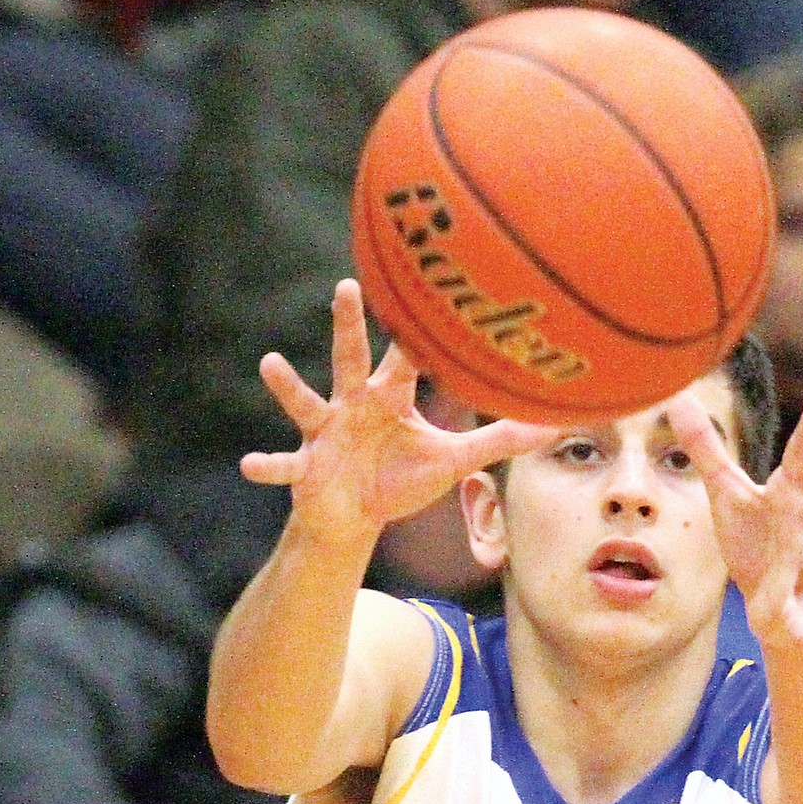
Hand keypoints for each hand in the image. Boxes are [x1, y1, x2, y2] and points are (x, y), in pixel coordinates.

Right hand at [240, 279, 553, 545]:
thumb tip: (552, 427)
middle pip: (352, 359)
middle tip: (346, 285)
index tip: (426, 292)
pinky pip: (285, 464)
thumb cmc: (403, 479)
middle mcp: (354, 405)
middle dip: (349, 325)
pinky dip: (268, 465)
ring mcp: (326, 433)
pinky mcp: (306, 466)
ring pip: (306, 401)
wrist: (358, 518)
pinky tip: (249, 465)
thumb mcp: (453, 460)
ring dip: (288, 385)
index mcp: (391, 398)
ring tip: (270, 363)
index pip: (407, 358)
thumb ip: (499, 441)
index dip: (417, 332)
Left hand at [669, 375, 802, 646]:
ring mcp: (802, 563)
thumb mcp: (726, 489)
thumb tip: (678, 398)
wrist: (769, 593)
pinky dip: (798, 628)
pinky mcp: (789, 601)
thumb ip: (705, 448)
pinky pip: (794, 615)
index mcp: (787, 493)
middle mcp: (802, 524)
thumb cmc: (752, 531)